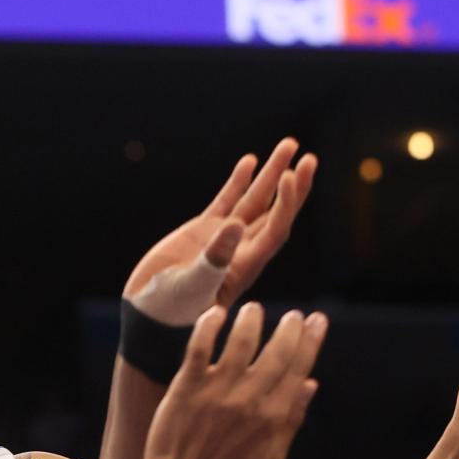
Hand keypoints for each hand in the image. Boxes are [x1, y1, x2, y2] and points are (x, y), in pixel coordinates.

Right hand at [123, 139, 317, 327]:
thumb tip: (236, 225)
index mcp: (245, 265)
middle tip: (309, 158)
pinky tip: (250, 162)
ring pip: (254, 202)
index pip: (275, 229)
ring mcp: (223, 238)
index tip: (290, 175)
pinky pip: (227, 202)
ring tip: (289, 144)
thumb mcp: (193, 286)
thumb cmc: (171, 308)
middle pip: (275, 212)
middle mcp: (240, 249)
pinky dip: (238, 183)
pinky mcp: (202, 232)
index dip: (287, 202)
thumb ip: (214, 258)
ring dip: (271, 174)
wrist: (149, 313)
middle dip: (293, 186)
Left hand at [141, 303, 327, 458]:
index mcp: (273, 416)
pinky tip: (217, 313)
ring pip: (241, 341)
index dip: (310, 340)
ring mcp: (217, 391)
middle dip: (289, 327)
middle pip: (277, 351)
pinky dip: (209, 325)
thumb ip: (292, 420)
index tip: (316, 320)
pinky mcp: (188, 387)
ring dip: (251, 320)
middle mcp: (249, 399)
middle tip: (292, 314)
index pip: (299, 368)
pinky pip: (200, 346)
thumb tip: (311, 384)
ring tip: (253, 309)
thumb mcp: (271, 458)